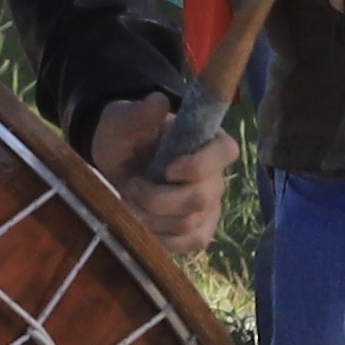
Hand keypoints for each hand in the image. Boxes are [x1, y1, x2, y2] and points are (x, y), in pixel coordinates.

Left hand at [89, 93, 232, 258]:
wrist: (119, 164)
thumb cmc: (125, 137)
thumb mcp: (122, 121)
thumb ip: (138, 114)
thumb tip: (158, 100)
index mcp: (208, 141)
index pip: (225, 153)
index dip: (197, 166)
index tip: (166, 168)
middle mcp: (216, 176)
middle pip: (200, 198)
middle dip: (157, 198)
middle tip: (131, 187)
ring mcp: (210, 206)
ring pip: (190, 224)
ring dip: (152, 218)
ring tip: (130, 202)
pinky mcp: (199, 230)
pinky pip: (189, 243)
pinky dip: (160, 238)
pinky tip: (142, 224)